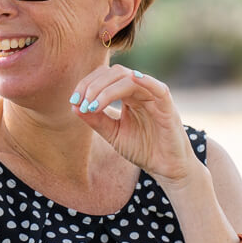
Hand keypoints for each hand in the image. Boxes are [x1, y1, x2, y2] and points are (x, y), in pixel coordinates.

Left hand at [70, 64, 199, 186]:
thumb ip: (95, 119)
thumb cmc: (141, 148)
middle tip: (80, 102)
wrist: (166, 169)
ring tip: (93, 105)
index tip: (73, 101)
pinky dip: (145, 82)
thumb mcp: (113, 134)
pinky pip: (157, 89)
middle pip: (114, 73)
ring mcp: (154, 96)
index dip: (87, 84)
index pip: (104, 76)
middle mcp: (140, 90)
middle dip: (93, 85)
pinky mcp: (168, 106)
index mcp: (127, 94)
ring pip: (129, 79)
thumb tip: (73, 106)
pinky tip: (132, 80)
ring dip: (107, 89)